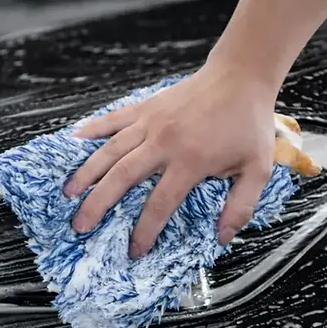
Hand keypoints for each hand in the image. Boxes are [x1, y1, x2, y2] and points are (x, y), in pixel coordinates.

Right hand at [63, 63, 279, 258]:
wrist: (240, 77)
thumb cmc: (248, 124)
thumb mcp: (258, 168)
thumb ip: (241, 205)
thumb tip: (222, 237)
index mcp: (191, 161)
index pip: (160, 203)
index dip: (145, 230)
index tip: (134, 250)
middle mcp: (164, 142)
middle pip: (122, 177)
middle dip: (98, 204)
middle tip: (80, 226)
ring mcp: (150, 123)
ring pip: (110, 150)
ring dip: (87, 172)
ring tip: (68, 193)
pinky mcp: (145, 107)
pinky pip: (113, 120)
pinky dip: (92, 129)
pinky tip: (73, 141)